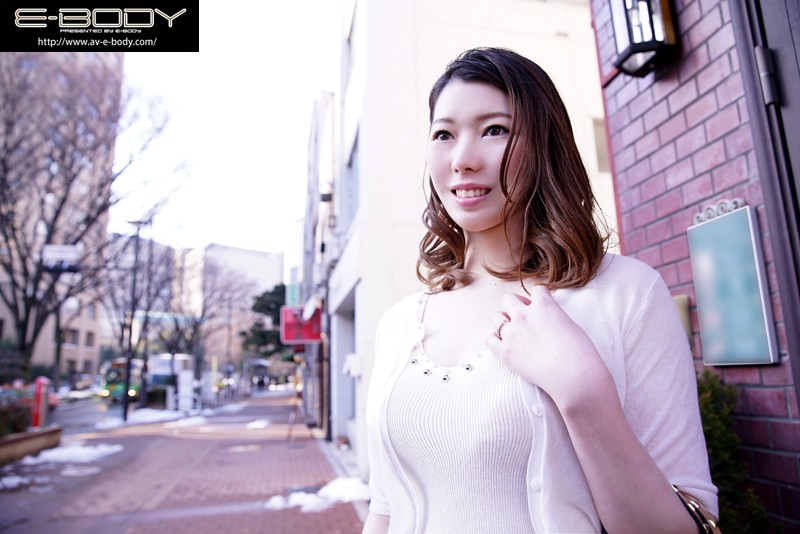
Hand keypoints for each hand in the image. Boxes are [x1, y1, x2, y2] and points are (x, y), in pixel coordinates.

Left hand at [485, 285, 608, 408]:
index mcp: (543, 305)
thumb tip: (548, 318)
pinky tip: (505, 345)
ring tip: (512, 331)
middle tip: (525, 318)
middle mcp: (524, 314)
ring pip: (495, 317)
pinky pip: (489, 339)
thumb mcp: (571, 325)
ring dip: (503, 321)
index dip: (540, 299)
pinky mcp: (504, 351)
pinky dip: (495, 340)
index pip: (537, 291)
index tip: (542, 307)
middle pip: (509, 299)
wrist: (574, 376)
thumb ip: (554, 316)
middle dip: (516, 306)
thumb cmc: (580, 353)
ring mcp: (512, 332)